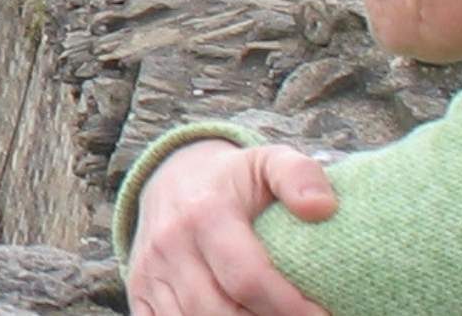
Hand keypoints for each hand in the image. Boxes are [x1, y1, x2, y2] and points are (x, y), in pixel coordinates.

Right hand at [126, 140, 337, 315]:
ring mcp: (150, 271)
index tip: (321, 314)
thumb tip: (323, 208)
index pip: (248, 277)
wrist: (172, 178)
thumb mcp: (268, 162)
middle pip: (220, 311)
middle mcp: (171, 244)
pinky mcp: (138, 292)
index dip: (289, 307)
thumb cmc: (233, 179)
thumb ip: (300, 175)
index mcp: (206, 212)